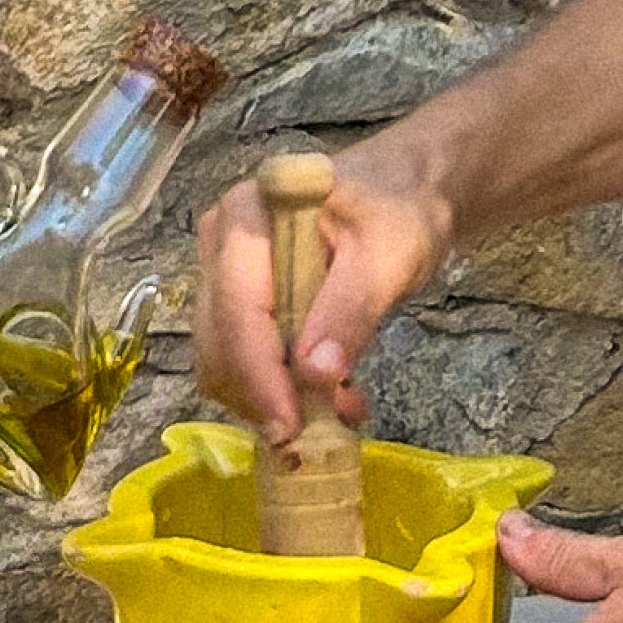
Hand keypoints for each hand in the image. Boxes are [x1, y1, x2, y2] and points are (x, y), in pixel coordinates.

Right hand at [191, 143, 454, 441]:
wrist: (403, 194)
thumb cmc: (398, 212)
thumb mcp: (390, 255)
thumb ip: (351, 309)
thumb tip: (314, 375)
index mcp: (249, 215)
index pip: (237, 307)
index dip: (259, 373)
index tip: (291, 428)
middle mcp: (220, 241)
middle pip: (219, 339)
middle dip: (265, 394)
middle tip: (324, 428)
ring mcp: (223, 273)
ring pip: (222, 358)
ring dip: (272, 397)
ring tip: (339, 407)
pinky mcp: (236, 301)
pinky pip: (240, 359)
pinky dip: (276, 389)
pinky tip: (329, 394)